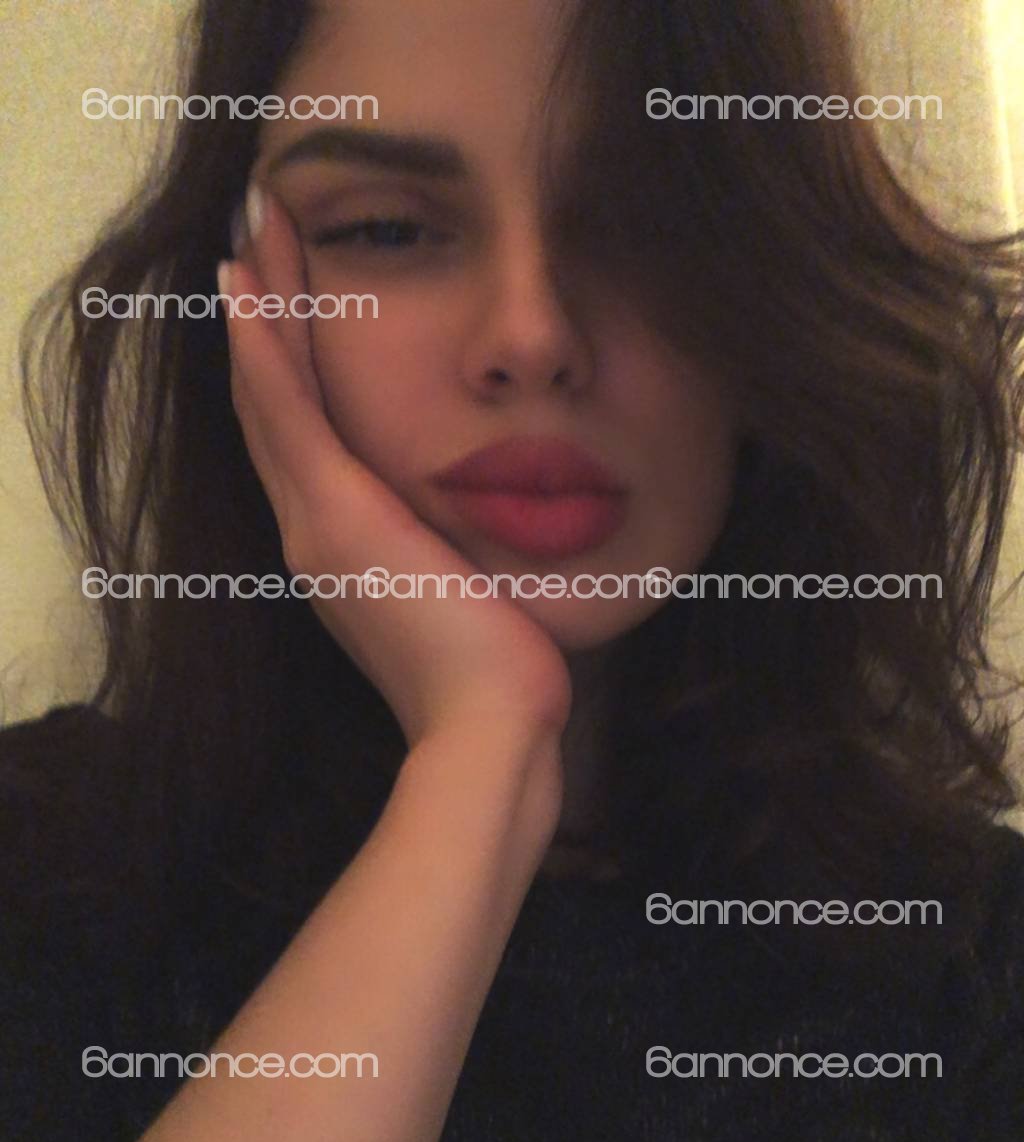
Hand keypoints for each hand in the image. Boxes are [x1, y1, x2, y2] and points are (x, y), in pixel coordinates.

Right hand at [219, 186, 572, 749]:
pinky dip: (264, 350)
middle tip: (253, 241)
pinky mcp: (337, 515)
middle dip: (267, 319)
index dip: (290, 361)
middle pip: (276, 403)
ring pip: (272, 396)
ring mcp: (315, 522)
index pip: (307, 431)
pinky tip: (246, 287)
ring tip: (247, 237)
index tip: (289, 295)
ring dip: (259, 313)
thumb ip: (458, 545)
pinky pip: (288, 414)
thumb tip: (491, 513)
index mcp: (343, 543)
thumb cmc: (494, 666)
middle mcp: (311, 528)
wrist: (488, 725)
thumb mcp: (470, 587)